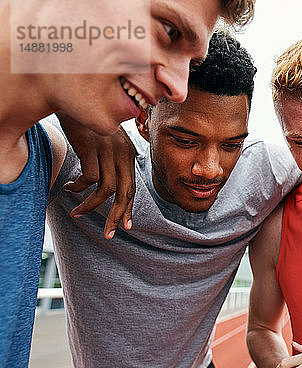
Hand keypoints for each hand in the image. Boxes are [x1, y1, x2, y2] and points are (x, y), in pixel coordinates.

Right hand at [59, 114, 135, 238]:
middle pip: (125, 192)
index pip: (132, 187)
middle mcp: (122, 153)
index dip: (129, 208)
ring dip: (91, 205)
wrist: (76, 101)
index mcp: (129, 154)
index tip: (126, 226)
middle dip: (117, 216)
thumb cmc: (89, 126)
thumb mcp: (107, 143)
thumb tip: (107, 187)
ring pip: (106, 189)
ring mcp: (107, 150)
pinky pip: (89, 178)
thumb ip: (111, 162)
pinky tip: (69, 187)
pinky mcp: (91, 147)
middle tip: (109, 233)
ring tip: (77, 211)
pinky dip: (79, 188)